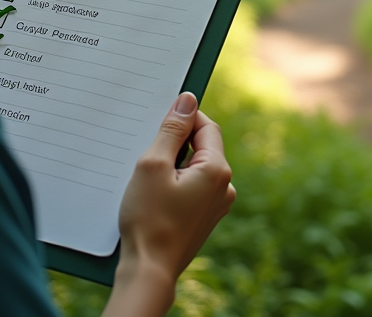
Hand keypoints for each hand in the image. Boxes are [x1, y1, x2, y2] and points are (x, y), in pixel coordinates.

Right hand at [106, 92, 234, 315]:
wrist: (149, 271)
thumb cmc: (148, 220)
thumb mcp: (153, 165)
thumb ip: (171, 130)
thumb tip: (187, 101)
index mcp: (217, 170)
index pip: (206, 127)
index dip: (183, 118)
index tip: (159, 118)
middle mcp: (224, 187)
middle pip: (202, 147)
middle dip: (175, 144)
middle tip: (147, 153)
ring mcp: (216, 205)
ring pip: (195, 168)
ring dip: (173, 165)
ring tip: (147, 179)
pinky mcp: (204, 218)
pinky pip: (193, 188)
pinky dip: (175, 184)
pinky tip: (153, 195)